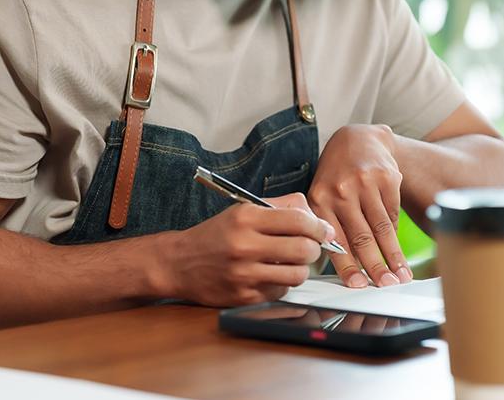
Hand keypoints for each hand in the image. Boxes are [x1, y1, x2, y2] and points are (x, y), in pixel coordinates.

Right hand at [159, 193, 333, 306]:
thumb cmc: (216, 235)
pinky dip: (282, 283)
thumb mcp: (243, 210)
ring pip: (297, 274)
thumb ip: (280, 207)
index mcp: (246, 218)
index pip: (298, 220)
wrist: (179, 263)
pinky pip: (281, 291)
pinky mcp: (244, 297)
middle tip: (311, 248)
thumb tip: (316, 218)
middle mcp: (244, 246)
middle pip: (303, 249)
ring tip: (292, 262)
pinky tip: (271, 275)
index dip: (319, 227)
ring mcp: (244, 274)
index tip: (324, 231)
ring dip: (301, 269)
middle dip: (315, 249)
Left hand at [307, 124, 411, 287]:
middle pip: (361, 236)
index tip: (359, 285)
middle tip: (386, 286)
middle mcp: (341, 190)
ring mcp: (365, 182)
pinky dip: (395, 234)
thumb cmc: (337, 175)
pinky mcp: (386, 177)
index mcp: (320, 199)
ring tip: (401, 275)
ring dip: (393, 256)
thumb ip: (330, 226)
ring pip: (381, 227)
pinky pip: (393, 213)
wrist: (358, 139)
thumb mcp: (323, 195)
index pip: (335, 239)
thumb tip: (346, 265)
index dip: (348, 266)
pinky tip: (399, 250)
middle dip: (376, 266)